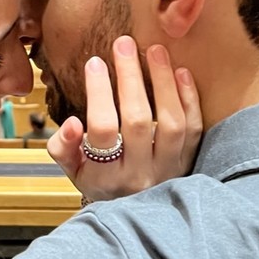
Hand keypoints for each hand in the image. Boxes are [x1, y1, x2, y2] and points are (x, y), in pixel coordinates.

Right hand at [47, 36, 202, 202]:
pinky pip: (195, 129)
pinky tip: (181, 71)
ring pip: (172, 123)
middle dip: (130, 78)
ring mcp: (168, 169)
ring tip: (155, 50)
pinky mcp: (189, 162)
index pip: (102, 129)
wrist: (137, 214)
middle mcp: (139, 173)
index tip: (94, 62)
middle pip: (137, 120)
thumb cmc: (100, 182)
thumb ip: (64, 148)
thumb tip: (72, 123)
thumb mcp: (73, 171)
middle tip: (124, 44)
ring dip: (164, 82)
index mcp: (105, 175)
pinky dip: (190, 99)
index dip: (98, 93)